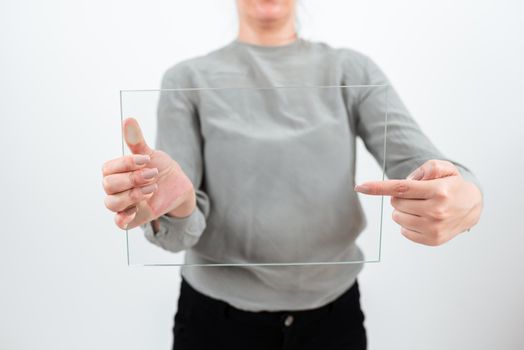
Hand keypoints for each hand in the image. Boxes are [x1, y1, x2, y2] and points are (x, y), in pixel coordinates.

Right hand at [102, 118, 194, 228]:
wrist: (179, 187)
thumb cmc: (161, 169)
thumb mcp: (152, 155)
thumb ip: (138, 142)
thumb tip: (128, 120)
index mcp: (117, 172)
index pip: (108, 168)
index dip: (125, 163)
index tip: (146, 159)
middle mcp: (117, 188)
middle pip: (108, 185)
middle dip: (132, 179)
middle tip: (153, 174)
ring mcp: (124, 203)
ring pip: (111, 203)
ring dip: (132, 195)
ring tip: (152, 188)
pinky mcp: (133, 217)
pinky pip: (119, 222)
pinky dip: (123, 218)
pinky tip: (137, 209)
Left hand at [355, 160, 482, 245]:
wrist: (472, 206)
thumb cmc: (452, 185)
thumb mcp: (443, 168)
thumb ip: (424, 169)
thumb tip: (404, 183)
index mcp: (438, 191)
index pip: (401, 188)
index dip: (378, 187)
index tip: (360, 187)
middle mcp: (436, 211)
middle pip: (396, 203)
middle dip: (401, 197)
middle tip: (417, 195)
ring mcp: (434, 228)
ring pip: (397, 217)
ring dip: (403, 211)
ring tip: (421, 206)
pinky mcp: (433, 240)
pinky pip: (404, 232)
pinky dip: (408, 224)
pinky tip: (423, 218)